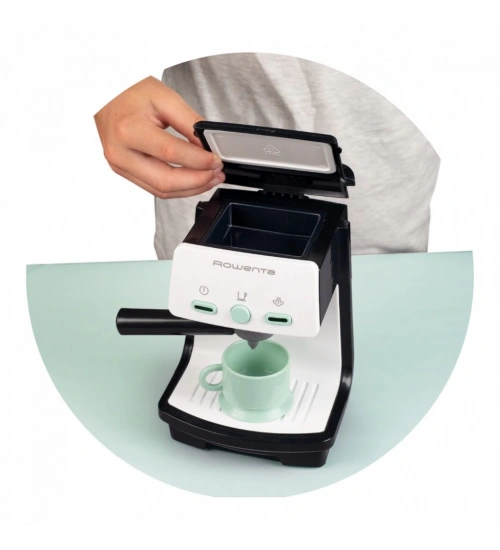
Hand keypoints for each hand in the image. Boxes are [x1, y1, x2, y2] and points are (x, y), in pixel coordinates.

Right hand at [94, 76, 224, 197]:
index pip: (171, 154)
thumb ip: (190, 123)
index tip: (216, 161)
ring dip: (190, 189)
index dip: (199, 161)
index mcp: (128, 131)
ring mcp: (120, 165)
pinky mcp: (124, 171)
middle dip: (197, 182)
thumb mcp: (165, 98)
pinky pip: (154, 187)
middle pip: (165, 181)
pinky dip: (177, 187)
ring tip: (210, 179)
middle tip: (217, 174)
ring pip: (161, 190)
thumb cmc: (130, 91)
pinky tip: (192, 180)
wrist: (105, 93)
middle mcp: (120, 153)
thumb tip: (209, 146)